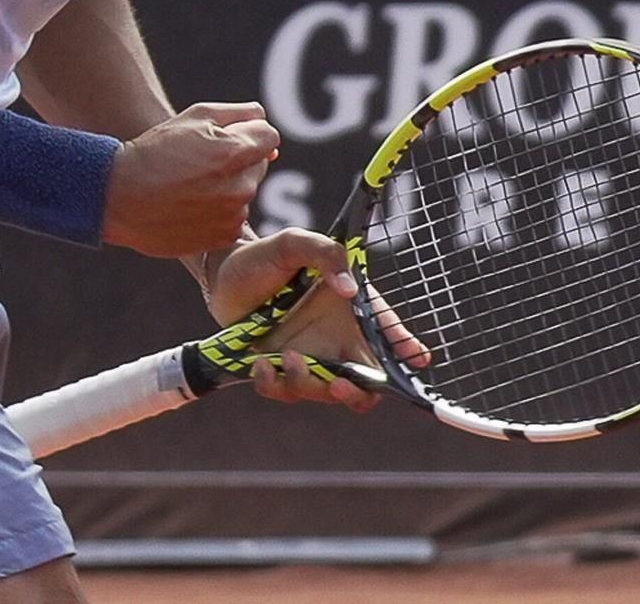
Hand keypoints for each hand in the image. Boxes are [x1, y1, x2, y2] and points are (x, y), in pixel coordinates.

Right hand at [102, 103, 276, 257]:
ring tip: (192, 184)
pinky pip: (235, 216)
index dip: (247, 132)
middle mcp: (241, 186)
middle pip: (259, 164)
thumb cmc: (156, 152)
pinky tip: (192, 204)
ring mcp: (234, 215)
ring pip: (246, 190)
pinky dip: (221, 209)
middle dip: (239, 158)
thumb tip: (262, 120)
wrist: (122, 197)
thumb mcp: (194, 117)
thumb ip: (238, 113)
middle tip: (201, 161)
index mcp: (235, 152)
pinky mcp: (224, 236)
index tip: (223, 138)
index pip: (270, 136)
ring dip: (229, 185)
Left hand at [200, 228, 426, 412]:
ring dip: (308, 383)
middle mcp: (335, 341)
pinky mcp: (278, 369)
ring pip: (323, 393)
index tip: (416, 360)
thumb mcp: (296, 243)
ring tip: (288, 356)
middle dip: (358, 395)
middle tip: (341, 385)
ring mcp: (308, 358)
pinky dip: (274, 384)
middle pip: (365, 386)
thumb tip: (349, 289)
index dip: (406, 354)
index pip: (388, 339)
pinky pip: (283, 392)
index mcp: (351, 313)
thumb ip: (326, 254)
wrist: (223, 270)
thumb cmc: (266, 255)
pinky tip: (261, 363)